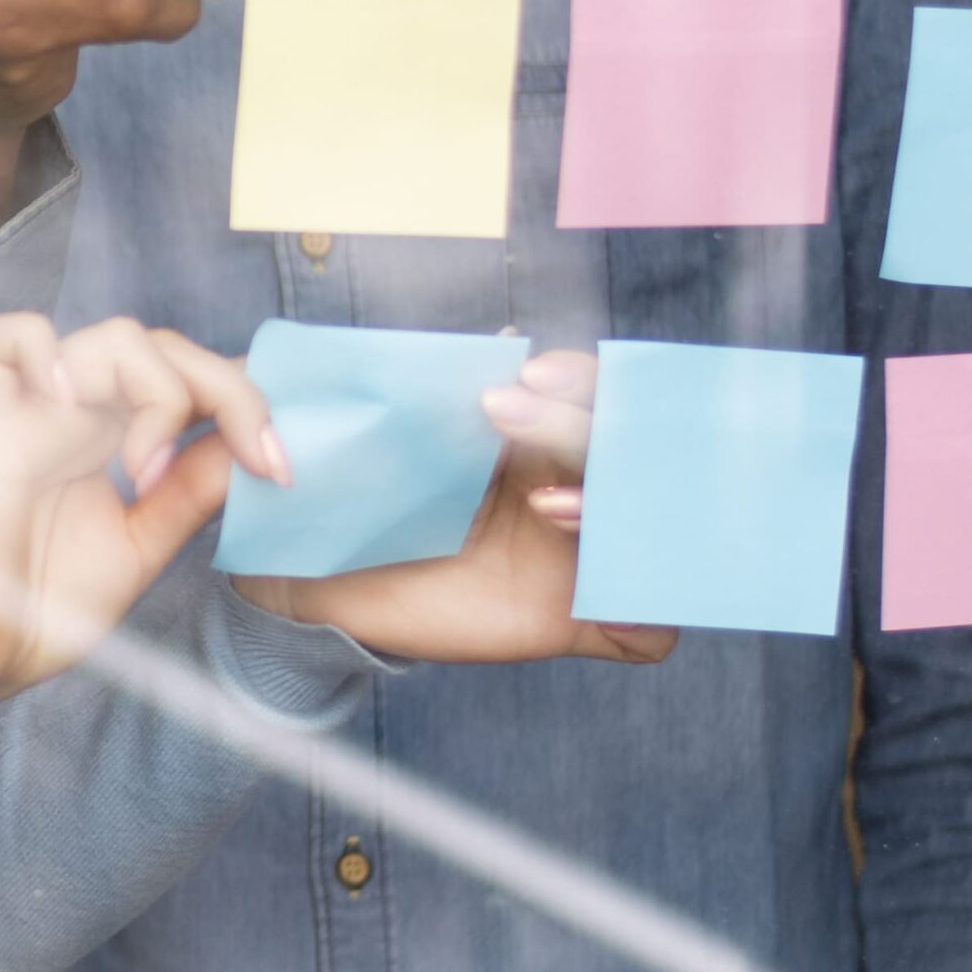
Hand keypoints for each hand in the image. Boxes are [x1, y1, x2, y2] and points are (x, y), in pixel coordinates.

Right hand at [0, 314, 289, 739]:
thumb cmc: (29, 609)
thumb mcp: (138, 551)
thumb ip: (188, 497)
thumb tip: (252, 452)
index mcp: (117, 440)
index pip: (192, 377)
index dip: (246, 401)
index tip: (282, 468)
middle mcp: (80, 416)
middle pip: (169, 347)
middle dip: (231, 393)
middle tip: (259, 460)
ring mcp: (33, 413)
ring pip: (112, 337)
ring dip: (158, 392)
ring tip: (145, 472)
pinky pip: (0, 338)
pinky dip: (41, 346)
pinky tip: (67, 400)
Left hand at [232, 351, 674, 667]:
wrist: (323, 588)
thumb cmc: (347, 497)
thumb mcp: (358, 445)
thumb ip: (380, 394)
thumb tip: (474, 340)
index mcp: (524, 438)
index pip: (585, 393)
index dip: (575, 378)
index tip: (525, 374)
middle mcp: (560, 486)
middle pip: (621, 447)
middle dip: (578, 425)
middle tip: (505, 411)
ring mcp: (572, 555)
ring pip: (641, 524)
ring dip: (607, 505)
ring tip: (542, 507)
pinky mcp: (573, 620)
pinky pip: (649, 630)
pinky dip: (647, 619)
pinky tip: (614, 610)